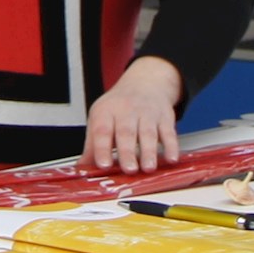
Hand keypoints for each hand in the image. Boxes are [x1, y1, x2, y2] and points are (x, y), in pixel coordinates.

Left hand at [85, 56, 186, 171]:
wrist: (145, 83)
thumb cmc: (119, 106)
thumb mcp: (100, 119)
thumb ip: (92, 146)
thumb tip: (82, 169)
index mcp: (106, 112)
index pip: (102, 131)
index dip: (102, 149)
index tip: (103, 165)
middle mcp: (126, 111)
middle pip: (126, 133)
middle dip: (128, 153)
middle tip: (129, 170)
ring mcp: (147, 114)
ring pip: (148, 133)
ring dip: (149, 152)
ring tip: (148, 168)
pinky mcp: (165, 118)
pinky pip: (169, 132)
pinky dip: (171, 146)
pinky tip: (171, 159)